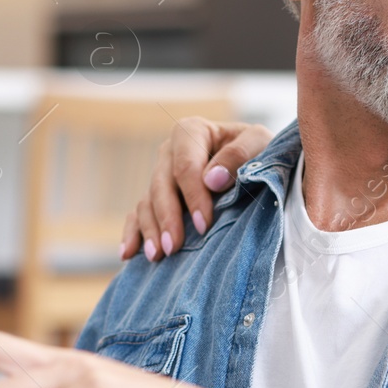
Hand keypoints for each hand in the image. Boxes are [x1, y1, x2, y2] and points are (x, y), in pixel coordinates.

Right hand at [121, 116, 272, 261]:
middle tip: (174, 246)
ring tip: (158, 255)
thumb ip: (239, 155)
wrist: (257, 162)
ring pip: (147, 202)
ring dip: (149, 229)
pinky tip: (128, 253)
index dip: (193, 195)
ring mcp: (160, 176)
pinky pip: (137, 215)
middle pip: (161, 185)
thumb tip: (211, 179)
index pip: (186, 166)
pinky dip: (132, 233)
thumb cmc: (259, 151)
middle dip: (167, 218)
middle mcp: (169, 152)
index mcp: (191, 132)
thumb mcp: (260, 143)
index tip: (205, 224)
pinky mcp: (156, 197)